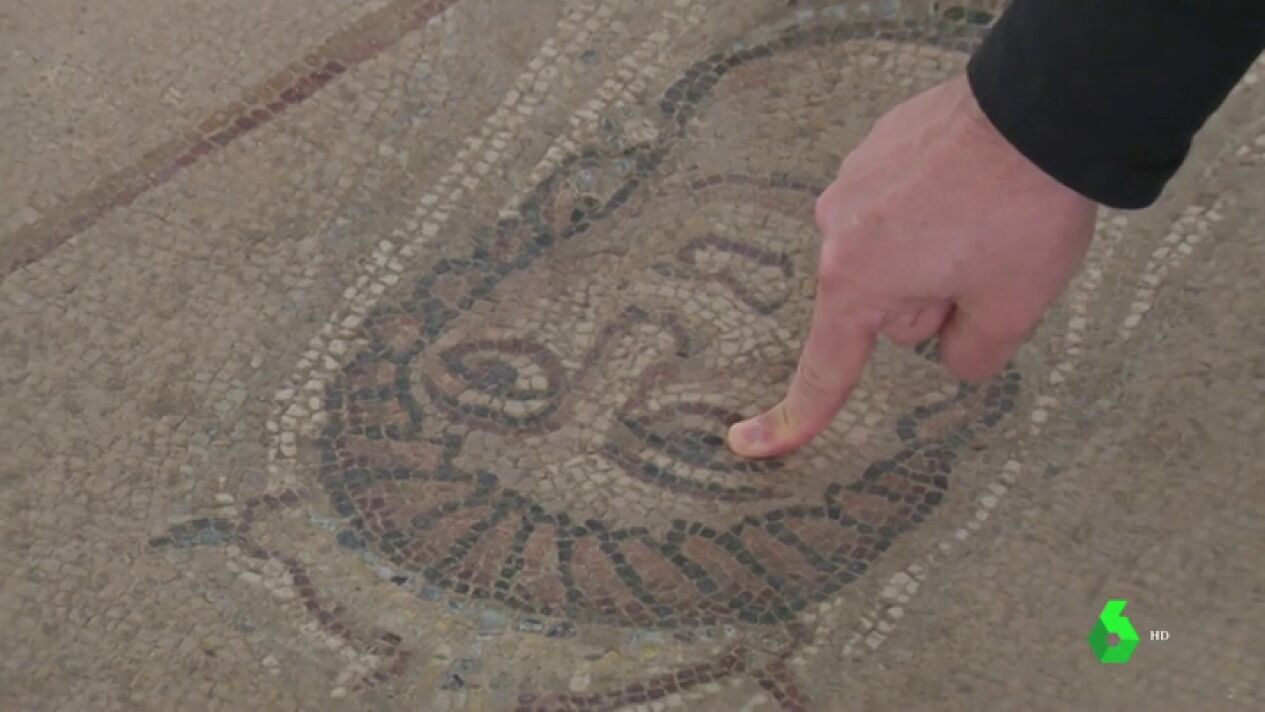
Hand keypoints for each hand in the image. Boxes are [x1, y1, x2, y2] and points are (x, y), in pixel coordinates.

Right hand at [727, 75, 1097, 458]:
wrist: (1044, 105)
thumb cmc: (1023, 210)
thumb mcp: (1010, 311)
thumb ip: (969, 357)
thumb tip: (951, 350)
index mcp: (856, 281)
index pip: (825, 370)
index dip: (792, 418)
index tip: (746, 443)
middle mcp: (836, 229)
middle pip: (877, 302)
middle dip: (926, 297)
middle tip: (986, 266)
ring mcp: (852, 180)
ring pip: (889, 249)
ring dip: (930, 247)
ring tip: (987, 215)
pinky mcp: (876, 145)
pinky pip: (897, 200)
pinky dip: (931, 202)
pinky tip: (973, 182)